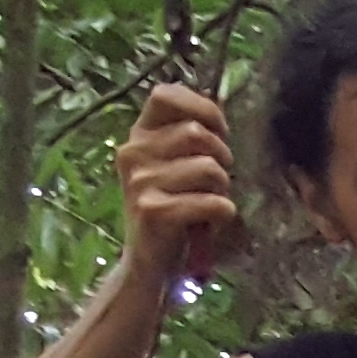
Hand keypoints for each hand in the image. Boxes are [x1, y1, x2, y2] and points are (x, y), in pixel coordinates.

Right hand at [116, 83, 237, 287]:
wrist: (150, 262)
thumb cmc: (174, 208)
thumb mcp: (178, 165)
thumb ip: (191, 136)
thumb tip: (215, 103)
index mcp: (139, 135)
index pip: (165, 95)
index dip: (202, 108)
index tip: (219, 131)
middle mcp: (133, 153)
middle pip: (197, 133)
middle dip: (221, 157)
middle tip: (216, 182)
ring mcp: (140, 181)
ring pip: (208, 167)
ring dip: (222, 188)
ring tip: (208, 203)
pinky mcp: (152, 211)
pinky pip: (211, 202)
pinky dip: (223, 212)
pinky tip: (211, 222)